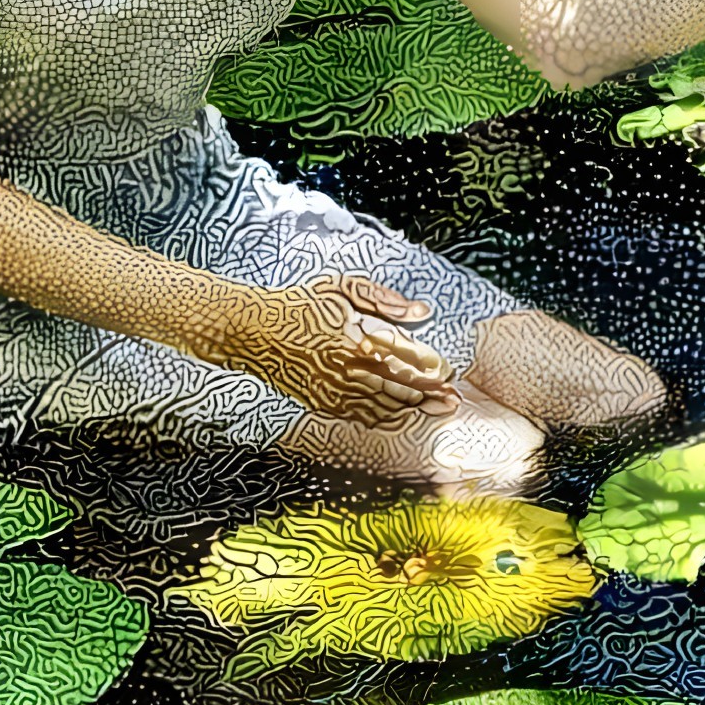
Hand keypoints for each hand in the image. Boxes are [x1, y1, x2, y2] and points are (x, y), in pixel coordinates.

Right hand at [194, 274, 460, 428]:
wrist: (252, 330)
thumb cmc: (300, 302)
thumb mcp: (341, 288)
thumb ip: (383, 299)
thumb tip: (422, 311)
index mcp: (354, 335)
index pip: (402, 356)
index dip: (428, 366)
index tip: (448, 371)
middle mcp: (345, 366)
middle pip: (397, 385)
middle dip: (428, 393)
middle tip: (452, 399)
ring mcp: (331, 388)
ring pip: (380, 404)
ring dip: (409, 407)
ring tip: (433, 408)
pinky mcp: (320, 402)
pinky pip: (358, 415)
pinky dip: (381, 417)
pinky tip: (397, 415)